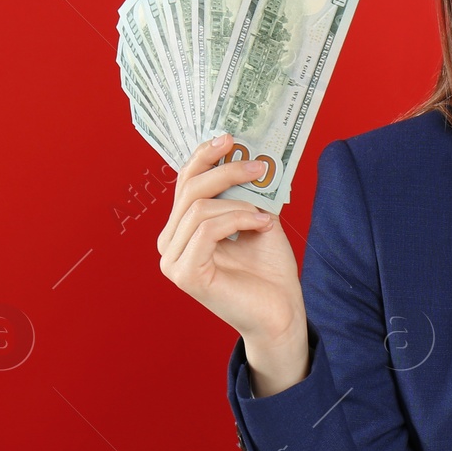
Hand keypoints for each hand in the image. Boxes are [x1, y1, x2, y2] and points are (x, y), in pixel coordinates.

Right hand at [157, 133, 308, 385]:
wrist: (281, 312)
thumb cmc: (269, 270)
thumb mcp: (257, 218)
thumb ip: (244, 193)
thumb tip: (247, 154)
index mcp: (182, 229)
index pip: (185, 183)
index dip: (203, 156)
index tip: (230, 137)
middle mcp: (170, 244)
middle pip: (189, 190)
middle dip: (225, 172)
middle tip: (258, 166)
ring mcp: (173, 261)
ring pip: (200, 209)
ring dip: (239, 205)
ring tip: (265, 214)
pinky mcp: (186, 274)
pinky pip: (206, 230)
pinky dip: (237, 220)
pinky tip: (261, 224)